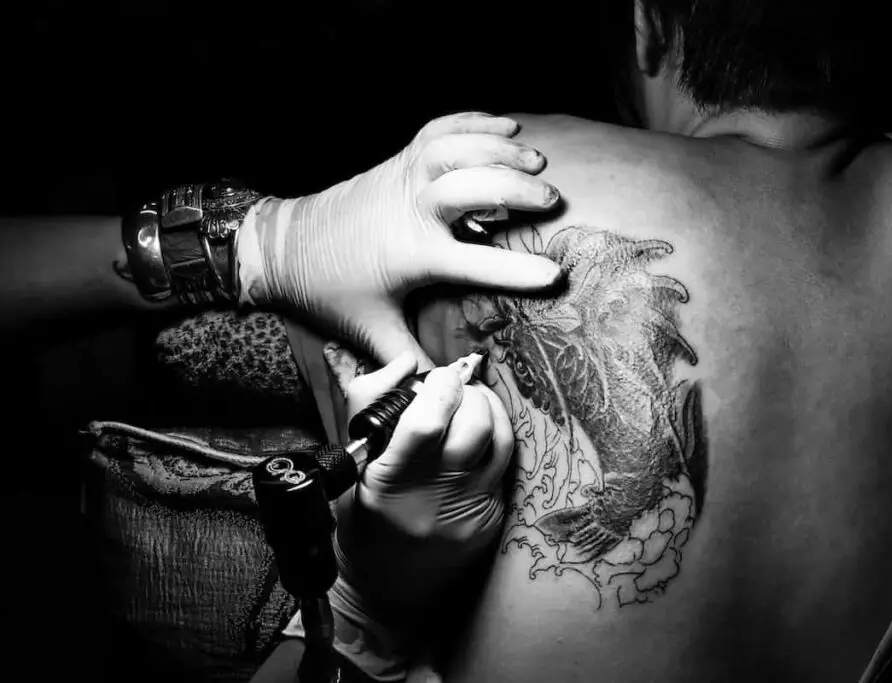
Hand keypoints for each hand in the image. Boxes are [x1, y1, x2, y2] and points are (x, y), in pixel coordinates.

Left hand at [244, 112, 562, 366]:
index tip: (554, 276)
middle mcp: (410, 210)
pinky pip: (438, 129)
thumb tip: (455, 384)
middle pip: (468, 186)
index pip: (474, 263)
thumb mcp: (372, 331)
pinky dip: (474, 121)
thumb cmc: (332, 292)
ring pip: (455, 148)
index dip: (516, 271)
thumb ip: (412, 359)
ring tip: (535, 161)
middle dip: (514, 189)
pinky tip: (505, 125)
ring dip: (498, 149)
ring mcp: (403, 177)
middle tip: (551, 199)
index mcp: (411, 255)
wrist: (286, 248)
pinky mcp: (398, 160)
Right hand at [318, 345, 512, 678]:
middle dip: (468, 394)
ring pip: (500, 441)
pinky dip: (493, 441)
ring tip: (472, 403)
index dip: (439, 387)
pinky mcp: (492, 520)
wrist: (386, 592)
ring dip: (490, 410)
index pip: (427, 422)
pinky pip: (503, 467)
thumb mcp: (350, 466)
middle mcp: (436, 498)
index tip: (436, 377)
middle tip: (454, 390)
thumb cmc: (362, 522)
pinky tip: (479, 437)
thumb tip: (406, 364)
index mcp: (390, 483)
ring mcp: (470, 512)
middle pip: (475, 425)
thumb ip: (368, 404)